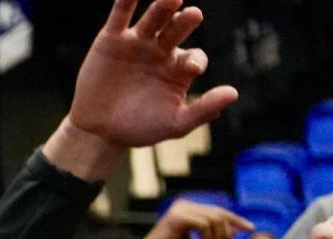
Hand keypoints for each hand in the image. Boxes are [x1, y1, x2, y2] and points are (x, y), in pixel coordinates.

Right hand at [68, 0, 236, 148]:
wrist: (98, 131)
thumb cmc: (138, 128)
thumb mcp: (173, 125)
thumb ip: (203, 110)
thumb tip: (234, 94)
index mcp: (179, 68)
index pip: (195, 56)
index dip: (196, 59)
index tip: (191, 68)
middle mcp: (161, 50)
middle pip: (178, 29)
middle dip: (185, 21)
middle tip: (193, 15)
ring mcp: (137, 42)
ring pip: (154, 17)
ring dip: (164, 6)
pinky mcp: (111, 39)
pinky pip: (120, 15)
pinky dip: (126, 0)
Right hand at [130, 200, 251, 238]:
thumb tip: (233, 232)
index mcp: (188, 211)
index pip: (219, 211)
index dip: (236, 220)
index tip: (251, 229)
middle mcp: (184, 206)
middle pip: (220, 214)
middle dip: (226, 235)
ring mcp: (180, 209)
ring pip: (215, 219)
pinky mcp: (177, 217)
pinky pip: (205, 225)